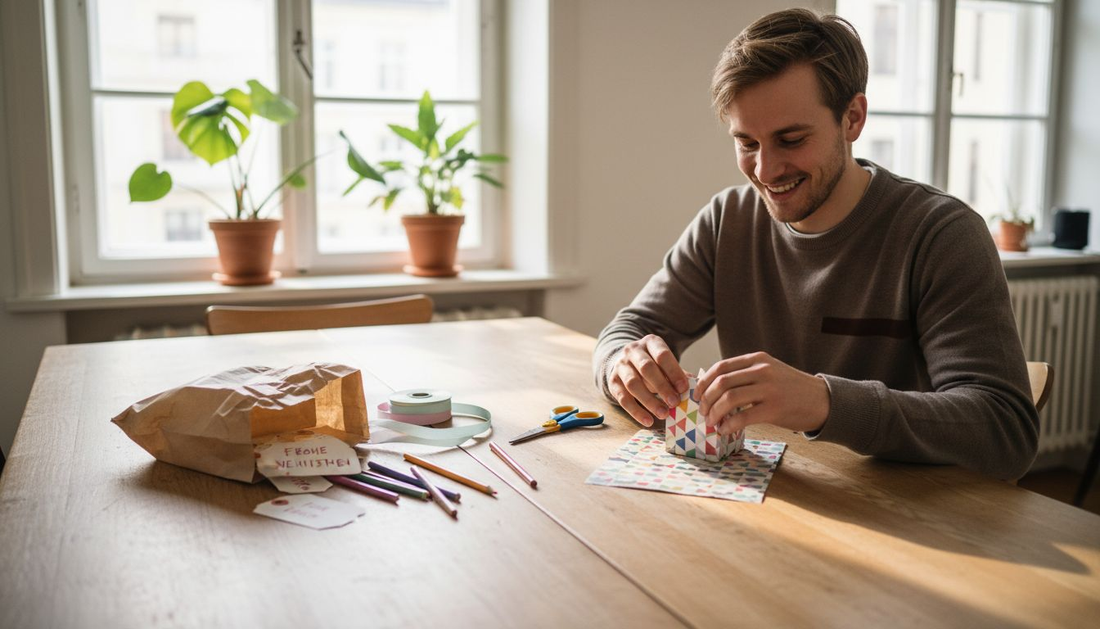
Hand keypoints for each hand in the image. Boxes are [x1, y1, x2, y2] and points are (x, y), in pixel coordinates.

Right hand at [607, 335, 690, 426]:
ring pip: (633, 383)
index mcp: (650, 342)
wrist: (626, 361)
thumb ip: (678, 374)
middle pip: (647, 368)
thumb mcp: (665, 363)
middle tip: (675, 403)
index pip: (662, 355)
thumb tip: (695, 389)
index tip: (684, 389)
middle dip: (662, 387)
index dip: (674, 372)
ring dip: (649, 401)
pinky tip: (648, 421)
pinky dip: (636, 411)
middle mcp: (633, 351)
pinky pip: (622, 398)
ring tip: (663, 414)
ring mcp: (620, 365)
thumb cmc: (653, 365)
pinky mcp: (613, 381)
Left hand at [696, 352, 829, 434]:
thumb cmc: (792, 388)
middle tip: (703, 411)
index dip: (704, 382)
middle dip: (706, 399)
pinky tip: (725, 430)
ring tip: (712, 422)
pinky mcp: (775, 409)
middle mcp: (762, 371)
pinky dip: (729, 425)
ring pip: (729, 399)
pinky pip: (743, 417)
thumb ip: (746, 375)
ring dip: (715, 413)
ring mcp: (769, 389)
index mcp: (757, 359)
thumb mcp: (769, 371)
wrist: (823, 400)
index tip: (698, 394)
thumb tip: (714, 388)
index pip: (721, 367)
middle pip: (721, 382)